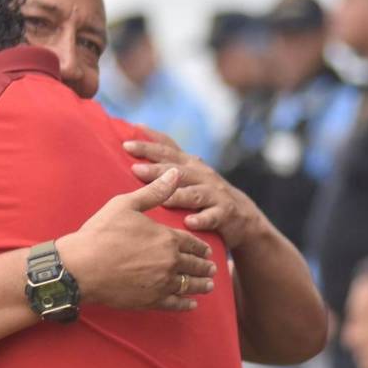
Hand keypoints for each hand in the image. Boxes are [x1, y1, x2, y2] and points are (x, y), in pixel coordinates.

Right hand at [58, 169, 216, 311]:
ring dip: (201, 285)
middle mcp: (170, 262)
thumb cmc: (100, 234)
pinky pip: (175, 304)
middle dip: (205, 267)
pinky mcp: (150, 300)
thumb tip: (174, 173)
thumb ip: (154, 192)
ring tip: (208, 285)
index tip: (207, 251)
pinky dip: (186, 304)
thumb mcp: (125, 205)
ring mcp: (161, 283)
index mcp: (167, 238)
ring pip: (189, 285)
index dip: (201, 247)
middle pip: (194, 265)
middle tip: (212, 269)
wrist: (80, 267)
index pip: (192, 243)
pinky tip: (192, 304)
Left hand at [123, 128, 264, 249]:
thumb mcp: (187, 174)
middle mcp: (202, 175)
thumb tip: (132, 146)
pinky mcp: (225, 212)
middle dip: (156, 169)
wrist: (243, 216)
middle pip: (177, 170)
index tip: (125, 143)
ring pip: (194, 193)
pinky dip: (201, 219)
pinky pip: (212, 216)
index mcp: (189, 164)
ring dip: (178, 195)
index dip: (148, 145)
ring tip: (162, 198)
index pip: (167, 150)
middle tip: (135, 169)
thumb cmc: (205, 193)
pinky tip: (188, 223)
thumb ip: (165, 162)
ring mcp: (214, 193)